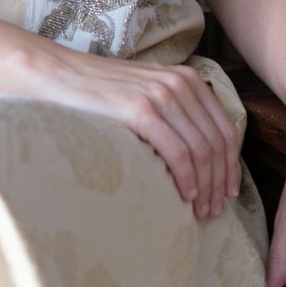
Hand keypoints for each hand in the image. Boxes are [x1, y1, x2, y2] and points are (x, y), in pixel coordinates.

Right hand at [15, 41, 240, 219]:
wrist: (54, 75)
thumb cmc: (96, 94)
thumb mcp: (144, 95)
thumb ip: (172, 114)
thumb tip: (199, 156)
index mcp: (186, 79)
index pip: (224, 128)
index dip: (231, 164)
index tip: (229, 192)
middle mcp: (179, 83)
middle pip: (217, 142)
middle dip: (220, 181)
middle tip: (215, 211)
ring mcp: (160, 95)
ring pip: (202, 150)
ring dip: (207, 186)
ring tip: (201, 211)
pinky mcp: (140, 110)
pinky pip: (178, 152)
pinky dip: (187, 178)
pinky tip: (185, 197)